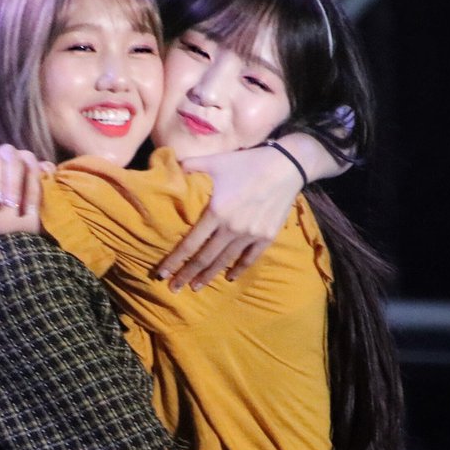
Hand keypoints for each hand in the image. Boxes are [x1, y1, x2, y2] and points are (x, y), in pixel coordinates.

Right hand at [0, 144, 53, 215]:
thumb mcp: (26, 200)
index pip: (33, 170)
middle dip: (14, 185)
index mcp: (26, 161)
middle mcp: (9, 154)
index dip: (32, 190)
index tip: (30, 211)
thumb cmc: (10, 201)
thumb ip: (41, 189)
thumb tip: (51, 173)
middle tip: (12, 205)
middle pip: (15, 163)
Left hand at [157, 144, 301, 290]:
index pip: (190, 243)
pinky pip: (249, 259)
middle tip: (174, 288)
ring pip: (225, 262)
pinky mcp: (266, 237)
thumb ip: (192, 165)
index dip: (175, 260)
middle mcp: (232, 228)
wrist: (287, 166)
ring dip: (208, 276)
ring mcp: (250, 235)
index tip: (161, 273)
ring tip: (195, 287)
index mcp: (216, 212)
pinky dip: (238, 269)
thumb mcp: (216, 161)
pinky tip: (229, 278)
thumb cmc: (248, 162)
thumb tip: (170, 166)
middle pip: (204, 258)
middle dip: (187, 275)